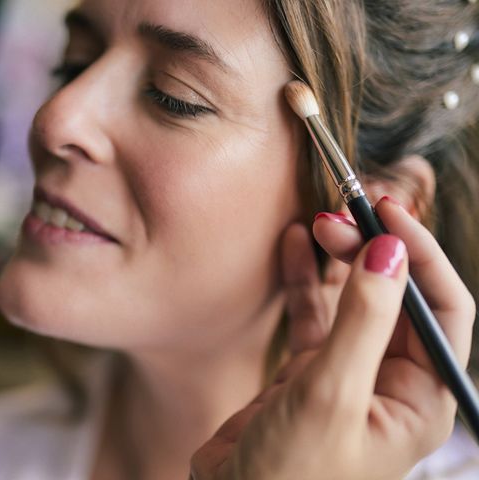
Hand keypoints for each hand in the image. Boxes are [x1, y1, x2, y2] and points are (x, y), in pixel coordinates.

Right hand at [190, 197, 474, 479]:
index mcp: (419, 399)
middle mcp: (390, 383)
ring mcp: (347, 373)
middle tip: (338, 216)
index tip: (386, 213)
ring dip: (339, 260)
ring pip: (353, 300)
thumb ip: (363, 321)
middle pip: (394, 297)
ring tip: (317, 223)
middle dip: (371, 250)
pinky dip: (306, 280)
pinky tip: (295, 247)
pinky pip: (315, 315)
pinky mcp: (309, 372)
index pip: (441, 310)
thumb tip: (390, 251)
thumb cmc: (290, 476)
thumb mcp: (331, 395)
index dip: (420, 256)